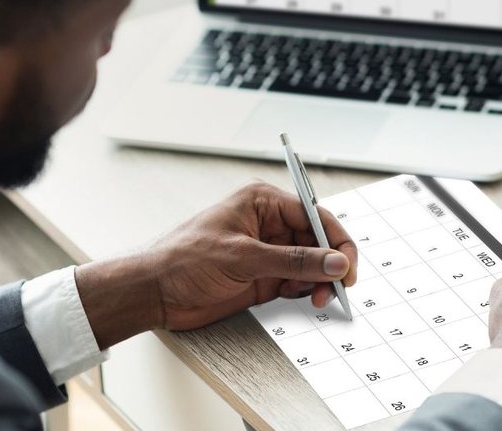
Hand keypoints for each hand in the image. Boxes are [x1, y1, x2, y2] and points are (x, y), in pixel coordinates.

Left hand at [76, 182, 357, 348]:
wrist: (154, 292)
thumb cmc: (183, 259)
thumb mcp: (243, 257)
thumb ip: (293, 261)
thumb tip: (334, 261)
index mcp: (263, 203)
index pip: (314, 216)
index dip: (336, 239)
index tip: (348, 264)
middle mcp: (269, 225)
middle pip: (318, 240)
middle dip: (331, 264)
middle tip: (340, 286)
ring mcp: (267, 252)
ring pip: (312, 264)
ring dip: (321, 280)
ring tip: (320, 297)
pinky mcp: (264, 278)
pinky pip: (298, 281)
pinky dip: (308, 291)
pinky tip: (306, 298)